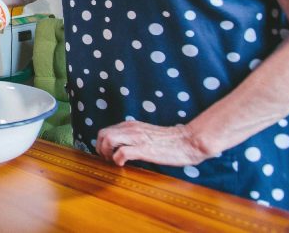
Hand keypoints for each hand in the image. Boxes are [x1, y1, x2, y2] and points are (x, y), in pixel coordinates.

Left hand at [95, 120, 210, 166]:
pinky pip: (121, 152)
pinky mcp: (144, 149)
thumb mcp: (146, 134)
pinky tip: (123, 164)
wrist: (188, 141)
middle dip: (100, 148)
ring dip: (106, 153)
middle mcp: (131, 129)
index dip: (101, 144)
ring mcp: (137, 138)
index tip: (107, 155)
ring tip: (113, 162)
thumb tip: (120, 146)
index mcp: (131, 125)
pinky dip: (117, 159)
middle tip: (107, 159)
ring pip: (108, 140)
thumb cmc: (170, 141)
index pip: (105, 131)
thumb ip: (133, 136)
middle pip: (102, 134)